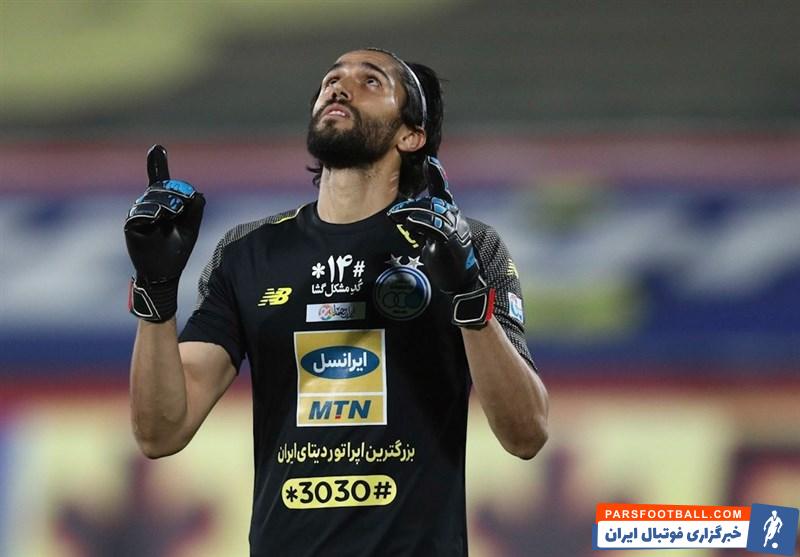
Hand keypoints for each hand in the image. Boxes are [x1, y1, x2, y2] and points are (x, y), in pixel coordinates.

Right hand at [124, 144, 204, 321]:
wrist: (164, 273)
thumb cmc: (176, 251)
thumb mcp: (190, 228)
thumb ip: (194, 210)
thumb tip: (197, 194)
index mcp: (162, 204)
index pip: (160, 180)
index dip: (157, 164)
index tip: (158, 148)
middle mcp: (147, 206)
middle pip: (160, 188)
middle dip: (174, 193)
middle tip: (182, 207)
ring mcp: (137, 214)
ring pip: (151, 198)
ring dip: (165, 203)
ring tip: (171, 216)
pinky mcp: (131, 225)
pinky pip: (140, 212)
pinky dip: (151, 213)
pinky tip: (158, 218)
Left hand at [387, 156, 493, 326]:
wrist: (460, 278)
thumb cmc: (445, 256)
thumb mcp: (432, 236)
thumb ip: (423, 223)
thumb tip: (404, 215)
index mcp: (450, 213)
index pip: (443, 189)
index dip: (436, 174)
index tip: (430, 159)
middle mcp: (454, 217)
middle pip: (432, 202)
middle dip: (410, 204)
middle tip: (393, 213)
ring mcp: (454, 227)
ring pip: (432, 211)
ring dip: (410, 212)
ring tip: (394, 217)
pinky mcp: (450, 240)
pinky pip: (435, 226)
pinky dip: (421, 222)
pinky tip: (408, 222)